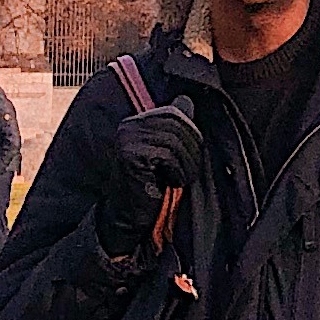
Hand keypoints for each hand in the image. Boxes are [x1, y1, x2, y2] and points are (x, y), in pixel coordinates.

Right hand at [100, 103, 204, 249]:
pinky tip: (170, 183)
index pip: (176, 112)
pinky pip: (168, 155)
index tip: (190, 157)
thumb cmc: (153, 188)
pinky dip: (177, 172)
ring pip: (176, 140)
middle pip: (178, 123)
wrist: (128, 219)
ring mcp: (128, 139)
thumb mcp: (168, 155)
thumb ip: (176, 130)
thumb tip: (188, 101)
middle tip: (186, 172)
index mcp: (138, 121)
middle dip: (192, 150)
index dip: (191, 134)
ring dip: (186, 164)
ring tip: (178, 179)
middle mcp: (130, 125)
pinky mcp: (130, 155)